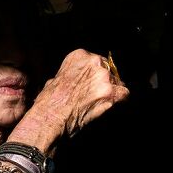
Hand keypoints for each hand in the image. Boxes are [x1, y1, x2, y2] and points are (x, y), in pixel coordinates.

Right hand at [10, 49, 128, 151]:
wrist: (50, 117)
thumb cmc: (48, 102)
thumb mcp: (54, 81)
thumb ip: (69, 76)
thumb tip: (74, 82)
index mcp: (79, 56)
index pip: (95, 60)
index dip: (92, 73)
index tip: (88, 82)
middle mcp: (94, 62)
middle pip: (108, 69)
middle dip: (103, 82)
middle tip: (93, 95)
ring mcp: (105, 78)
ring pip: (117, 82)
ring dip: (110, 92)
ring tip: (97, 104)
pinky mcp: (112, 93)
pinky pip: (124, 95)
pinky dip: (118, 102)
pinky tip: (106, 108)